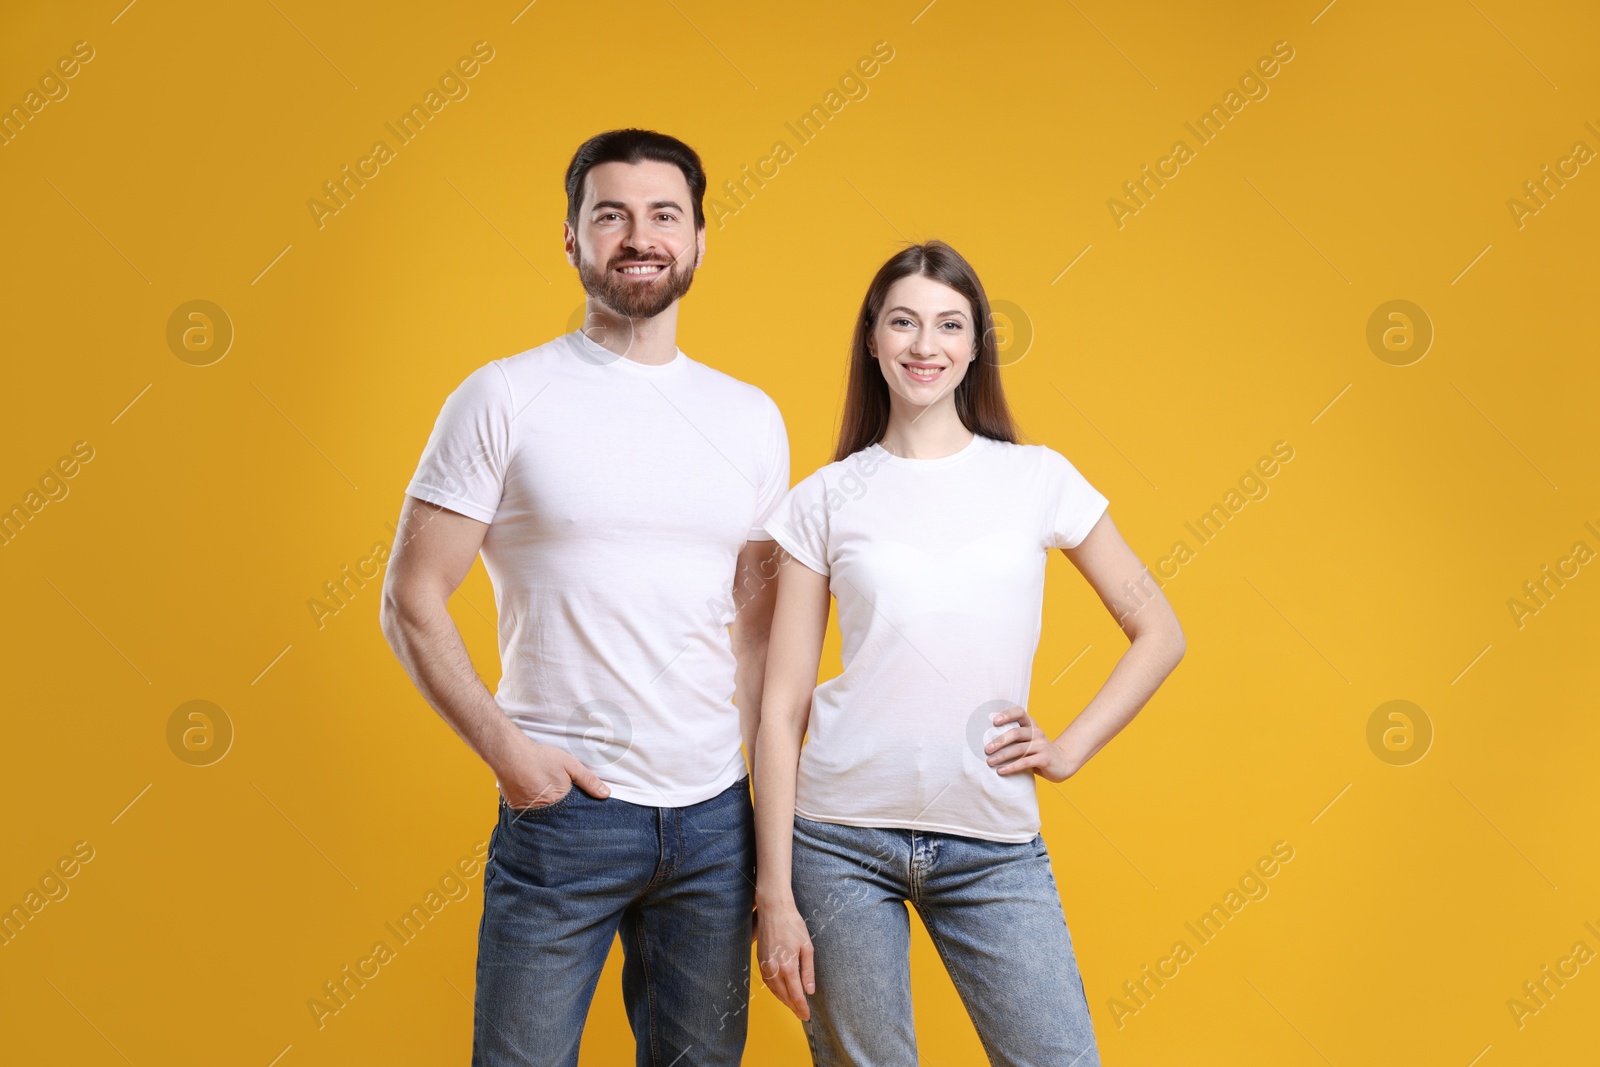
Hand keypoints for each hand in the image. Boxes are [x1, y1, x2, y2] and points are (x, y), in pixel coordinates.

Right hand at [496, 736, 609, 808]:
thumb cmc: (540, 758)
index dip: (578, 814)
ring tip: (552, 804)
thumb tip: (605, 794)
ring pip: (544, 818)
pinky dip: (536, 810)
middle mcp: (542, 812)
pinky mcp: (516, 810)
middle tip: (565, 808)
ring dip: (550, 814)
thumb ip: (588, 780)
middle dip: (564, 817)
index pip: (573, 816)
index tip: (583, 815)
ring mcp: (527, 812)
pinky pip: (530, 815)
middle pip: (559, 819)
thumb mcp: (569, 765)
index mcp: (558, 802)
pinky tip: (538, 800)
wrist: (509, 754)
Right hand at [754, 894, 814, 1020]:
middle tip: (802, 1015)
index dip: (801, 1007)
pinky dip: (775, 990)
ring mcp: (764, 965)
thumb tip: (809, 990)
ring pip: (774, 991)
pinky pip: (767, 982)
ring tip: (793, 1006)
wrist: (773, 909)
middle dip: (793, 1007)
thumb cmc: (792, 924)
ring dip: (784, 1000)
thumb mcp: (807, 946)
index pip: (795, 995)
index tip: (806, 1016)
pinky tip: (781, 992)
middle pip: (784, 996)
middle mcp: (774, 969)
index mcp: (788, 966)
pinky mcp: (760, 961)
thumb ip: (808, 971)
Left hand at [985, 707, 1077, 782]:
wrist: (1062, 763)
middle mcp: (1037, 732)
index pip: (1020, 713)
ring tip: (990, 762)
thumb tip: (986, 740)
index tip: (994, 721)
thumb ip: (1014, 737)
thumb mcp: (1028, 740)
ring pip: (1018, 749)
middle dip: (999, 741)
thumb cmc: (1037, 751)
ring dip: (1002, 756)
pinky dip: (1011, 767)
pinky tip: (1001, 771)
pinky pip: (1025, 762)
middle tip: (986, 749)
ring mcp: (1042, 745)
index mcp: (1031, 724)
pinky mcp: (1045, 758)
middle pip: (1016, 733)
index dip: (1007, 715)